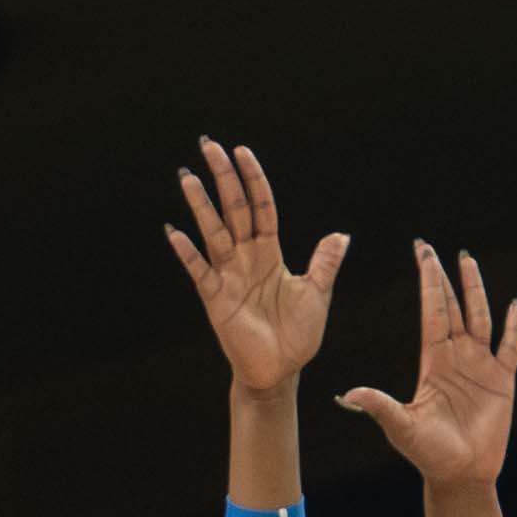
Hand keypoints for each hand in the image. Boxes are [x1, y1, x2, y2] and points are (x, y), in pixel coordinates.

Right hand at [164, 136, 346, 397]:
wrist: (280, 371)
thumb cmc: (297, 335)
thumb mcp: (317, 295)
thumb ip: (324, 264)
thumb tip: (341, 234)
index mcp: (270, 253)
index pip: (261, 207)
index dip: (254, 180)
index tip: (243, 151)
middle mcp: (246, 258)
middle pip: (234, 210)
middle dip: (223, 178)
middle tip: (208, 145)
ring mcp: (228, 276)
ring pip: (213, 232)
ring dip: (201, 205)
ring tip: (188, 177)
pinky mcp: (216, 299)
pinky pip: (200, 271)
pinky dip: (188, 253)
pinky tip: (176, 232)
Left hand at [337, 241, 516, 486]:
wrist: (459, 475)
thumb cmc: (428, 453)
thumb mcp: (400, 427)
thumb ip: (379, 406)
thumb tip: (349, 394)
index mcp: (433, 361)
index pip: (432, 312)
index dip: (428, 283)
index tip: (422, 254)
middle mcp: (456, 356)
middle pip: (452, 307)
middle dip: (444, 277)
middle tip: (434, 248)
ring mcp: (480, 366)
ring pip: (480, 318)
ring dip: (476, 291)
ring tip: (468, 262)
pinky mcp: (502, 381)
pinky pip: (510, 348)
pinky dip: (514, 328)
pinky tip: (514, 307)